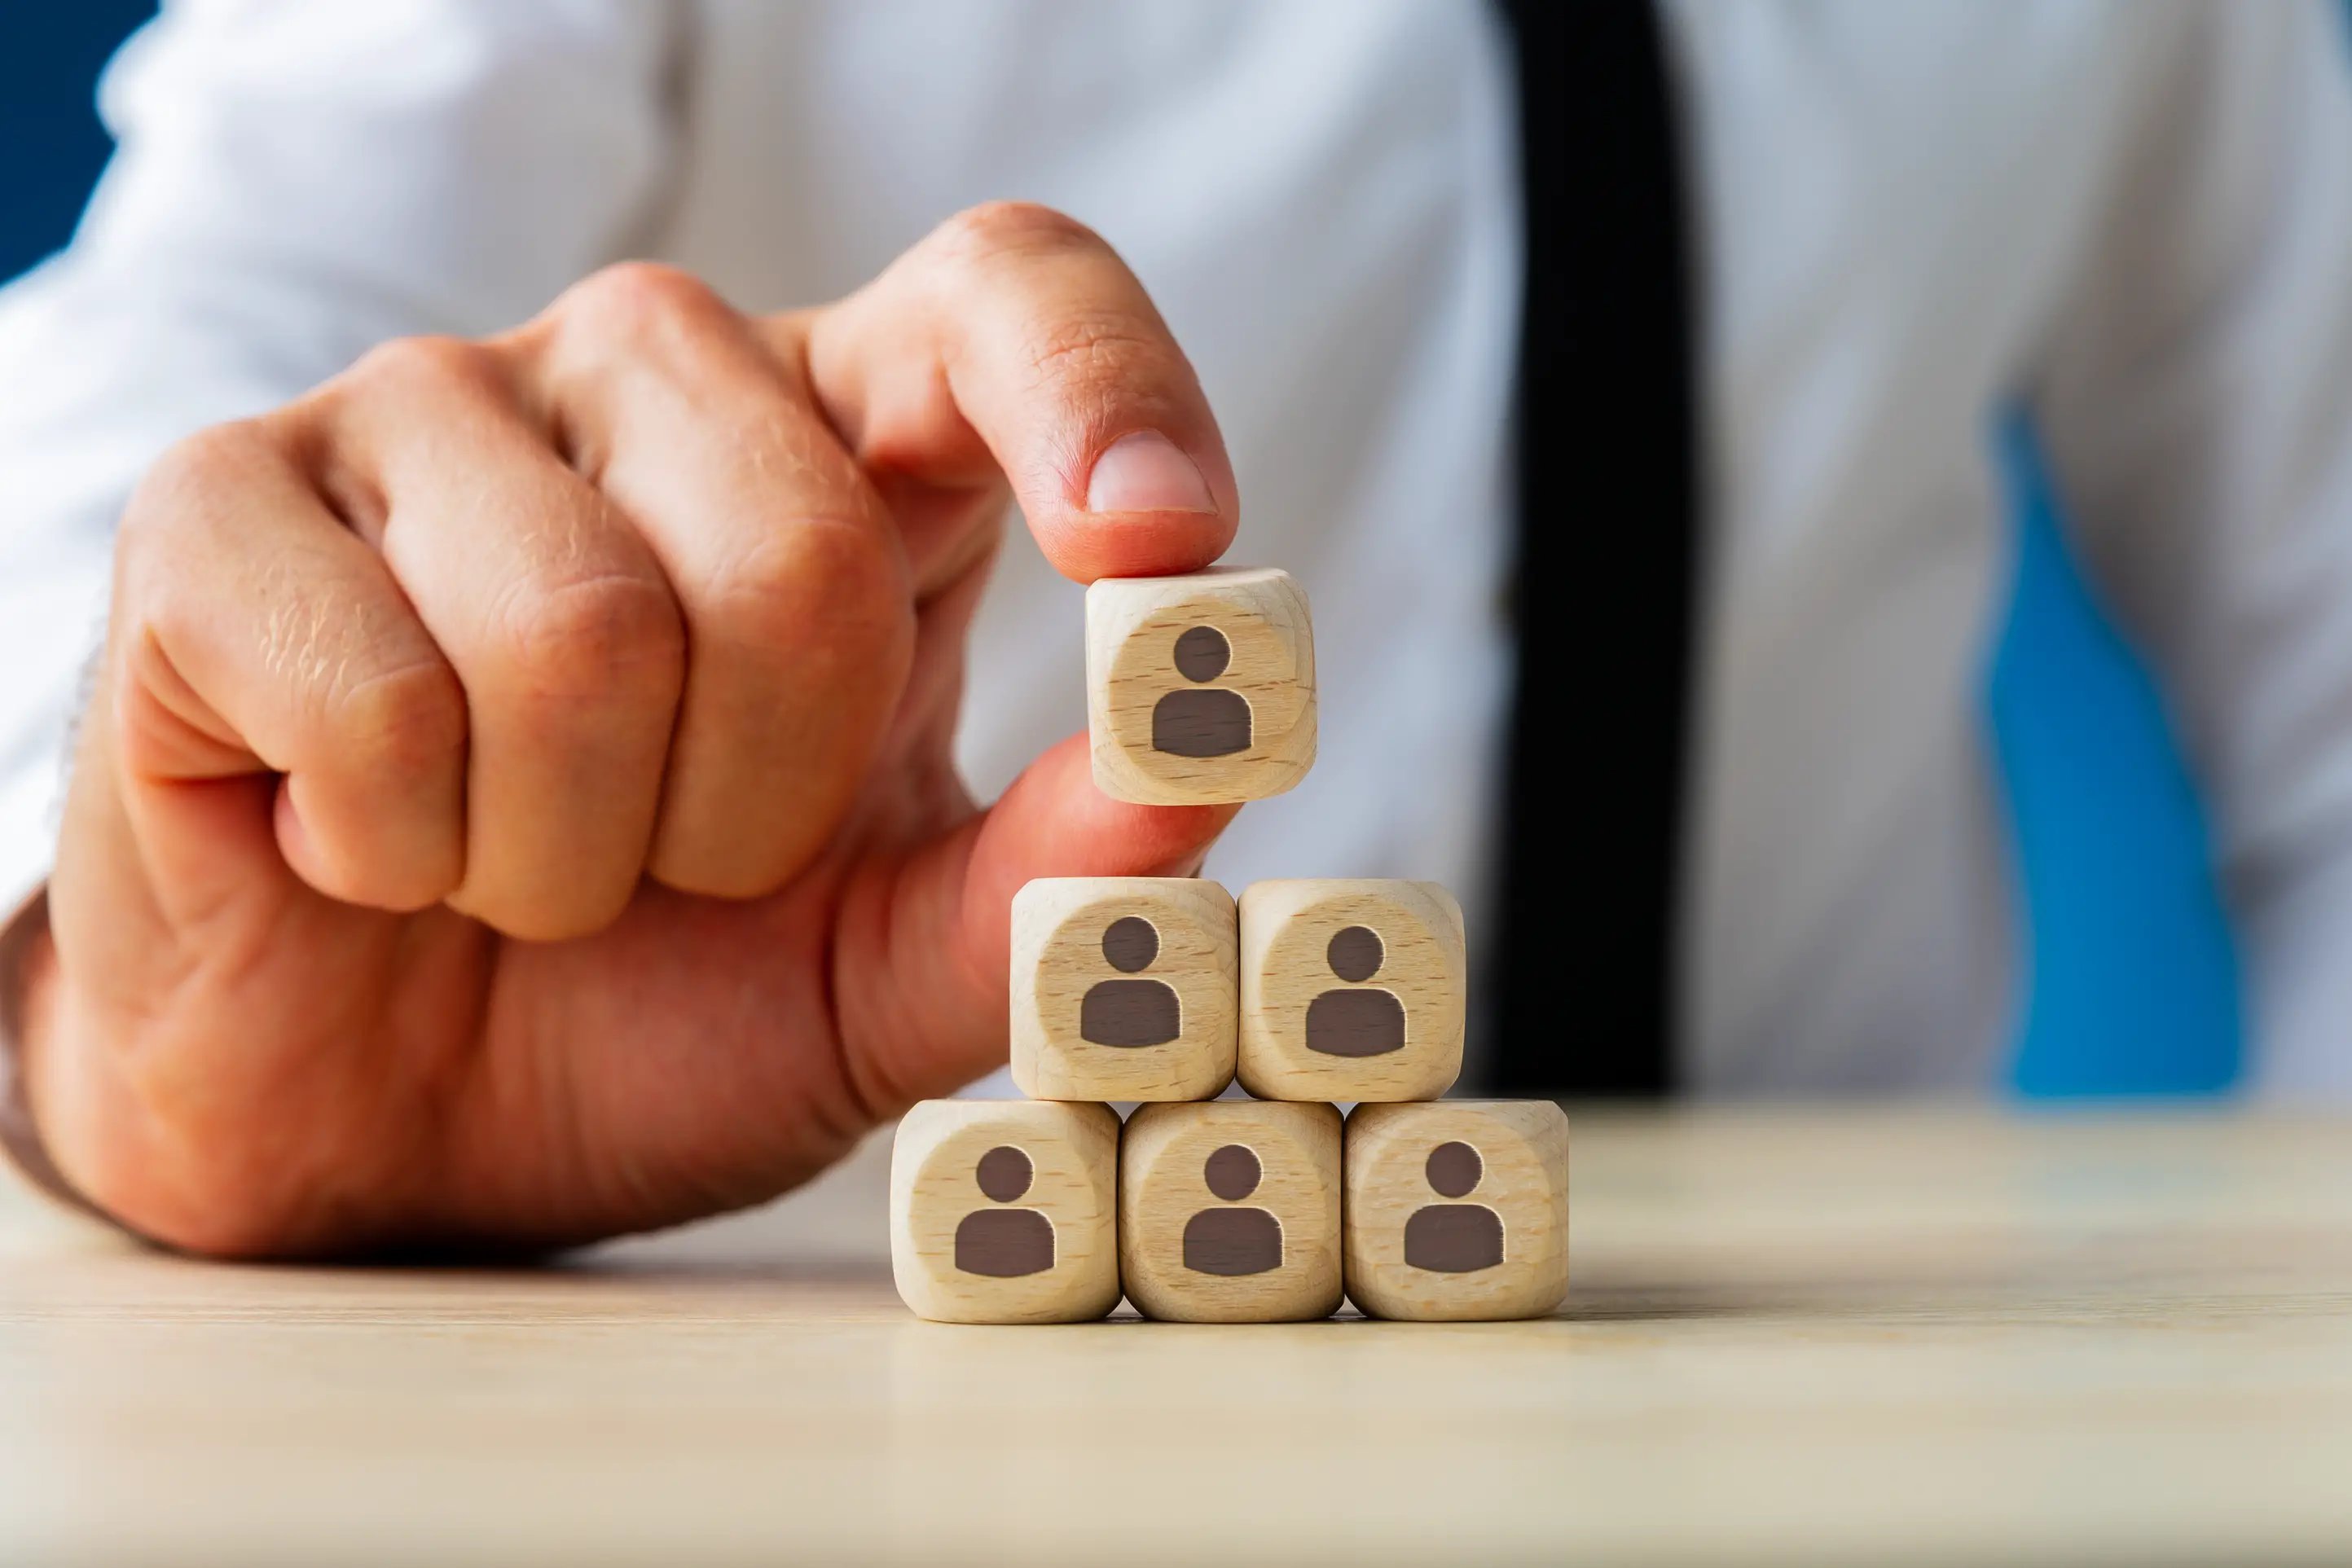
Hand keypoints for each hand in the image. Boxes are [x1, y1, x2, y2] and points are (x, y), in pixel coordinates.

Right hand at [21, 204, 1240, 1256]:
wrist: (384, 1120)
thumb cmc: (651, 1007)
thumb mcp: (885, 971)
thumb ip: (1049, 876)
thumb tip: (1204, 762)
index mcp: (845, 448)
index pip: (1003, 294)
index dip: (1100, 389)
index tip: (1161, 550)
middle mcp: (647, 379)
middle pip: (800, 545)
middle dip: (760, 805)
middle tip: (680, 871)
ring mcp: (425, 414)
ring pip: (584, 629)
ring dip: (581, 850)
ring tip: (528, 869)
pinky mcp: (221, 504)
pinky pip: (384, 689)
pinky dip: (407, 849)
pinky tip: (374, 845)